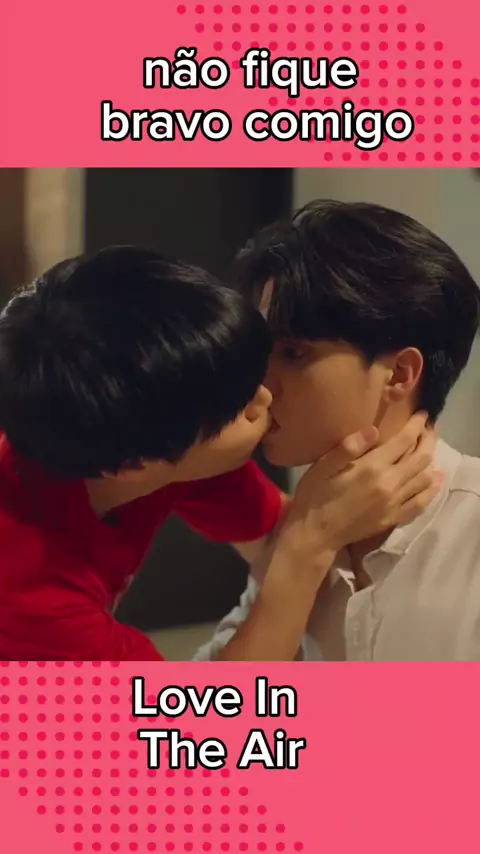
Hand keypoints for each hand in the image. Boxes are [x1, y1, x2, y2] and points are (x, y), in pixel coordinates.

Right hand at [281, 412, 441, 560]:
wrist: (315, 534)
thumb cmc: (315, 495)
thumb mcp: (322, 466)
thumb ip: (348, 447)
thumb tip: (374, 429)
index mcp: (372, 467)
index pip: (404, 441)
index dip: (416, 425)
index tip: (423, 414)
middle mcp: (389, 484)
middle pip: (421, 458)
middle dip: (428, 439)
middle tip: (428, 428)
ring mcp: (394, 503)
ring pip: (425, 478)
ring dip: (431, 460)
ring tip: (429, 448)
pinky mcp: (394, 518)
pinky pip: (421, 502)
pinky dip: (432, 489)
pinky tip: (435, 479)